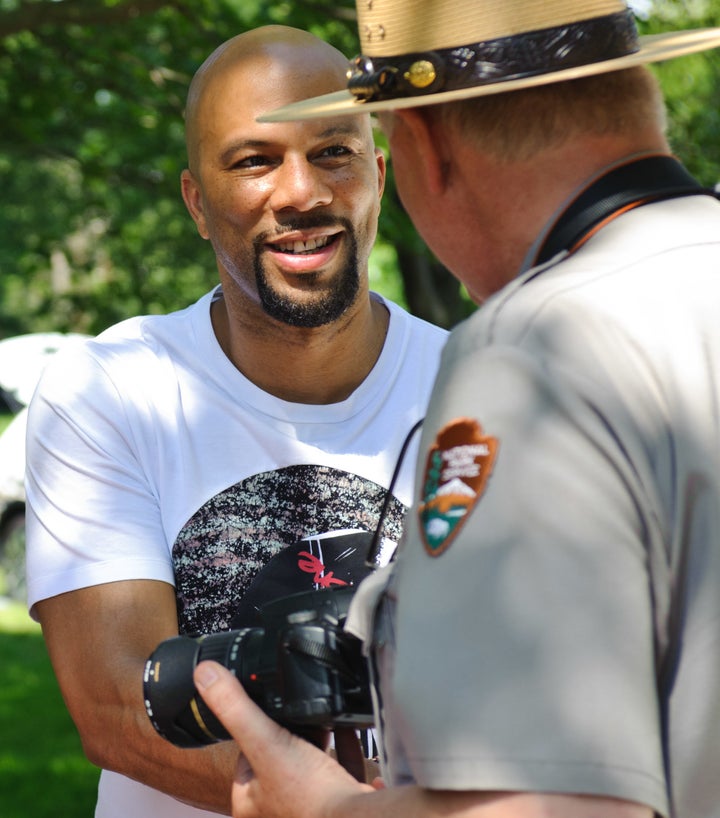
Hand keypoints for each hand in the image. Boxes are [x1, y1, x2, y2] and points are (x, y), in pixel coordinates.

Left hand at [194, 661, 372, 817]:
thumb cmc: (309, 794)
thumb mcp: (265, 742)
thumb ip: (236, 708)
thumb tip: (206, 674)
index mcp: (249, 802)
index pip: (244, 753)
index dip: (254, 726)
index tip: (264, 706)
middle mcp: (277, 807)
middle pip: (277, 754)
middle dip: (289, 730)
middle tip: (295, 708)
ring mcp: (309, 803)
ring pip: (307, 759)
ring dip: (315, 735)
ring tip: (318, 710)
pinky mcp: (338, 796)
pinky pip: (338, 764)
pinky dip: (342, 742)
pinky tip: (346, 724)